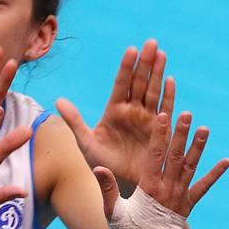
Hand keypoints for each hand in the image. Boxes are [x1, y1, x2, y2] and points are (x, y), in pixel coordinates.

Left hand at [57, 39, 172, 194]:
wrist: (121, 185)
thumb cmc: (101, 165)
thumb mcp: (86, 143)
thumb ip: (74, 121)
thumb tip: (58, 100)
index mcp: (113, 111)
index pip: (121, 84)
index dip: (127, 68)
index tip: (131, 49)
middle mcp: (131, 111)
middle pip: (139, 83)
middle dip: (146, 63)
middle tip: (151, 43)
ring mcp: (146, 120)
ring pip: (153, 92)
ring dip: (158, 74)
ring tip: (161, 54)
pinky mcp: (159, 131)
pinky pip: (165, 110)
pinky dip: (168, 96)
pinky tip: (170, 81)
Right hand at [96, 111, 228, 220]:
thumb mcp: (112, 211)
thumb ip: (107, 188)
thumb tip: (99, 167)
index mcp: (149, 188)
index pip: (155, 156)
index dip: (159, 135)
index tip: (163, 116)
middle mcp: (167, 190)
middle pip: (176, 157)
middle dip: (181, 134)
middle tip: (187, 114)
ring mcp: (180, 197)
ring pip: (191, 168)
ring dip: (199, 148)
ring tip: (205, 129)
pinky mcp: (189, 205)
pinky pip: (204, 187)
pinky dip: (216, 174)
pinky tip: (228, 161)